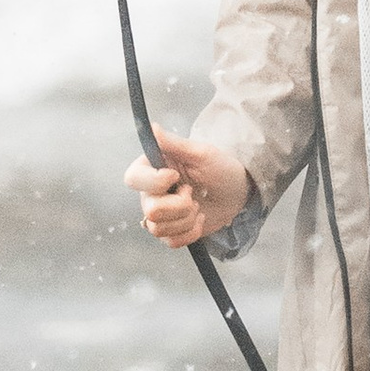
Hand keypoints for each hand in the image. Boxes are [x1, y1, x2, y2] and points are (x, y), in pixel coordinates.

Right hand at [126, 128, 250, 249]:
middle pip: (150, 210)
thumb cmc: (220, 168)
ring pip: (159, 229)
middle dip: (180, 205)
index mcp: (151, 168)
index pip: (133, 179)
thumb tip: (152, 127)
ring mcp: (158, 214)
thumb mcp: (201, 153)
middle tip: (192, 192)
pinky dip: (191, 232)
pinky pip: (171, 242)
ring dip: (187, 218)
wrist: (236, 192)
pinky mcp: (169, 232)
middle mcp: (149, 192)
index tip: (177, 176)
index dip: (156, 182)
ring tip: (197, 205)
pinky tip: (198, 219)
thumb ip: (174, 143)